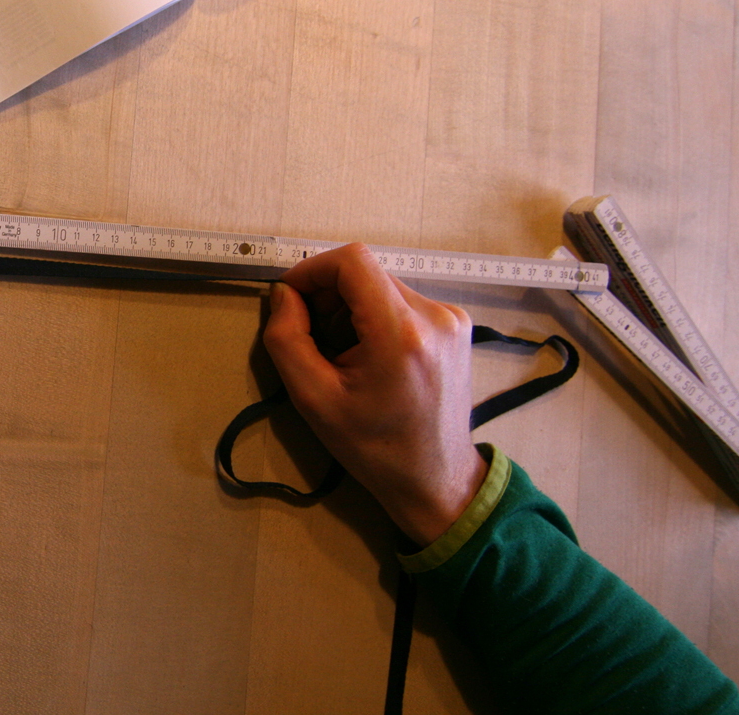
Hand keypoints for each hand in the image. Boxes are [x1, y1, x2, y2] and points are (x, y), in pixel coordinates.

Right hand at [262, 244, 485, 545]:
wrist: (436, 478)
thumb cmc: (375, 448)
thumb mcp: (314, 400)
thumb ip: (287, 339)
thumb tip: (283, 295)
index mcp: (401, 333)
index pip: (352, 261)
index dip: (312, 270)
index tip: (291, 298)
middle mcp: (434, 316)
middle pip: (365, 273)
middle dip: (328, 296)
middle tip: (312, 338)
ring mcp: (451, 318)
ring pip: (381, 285)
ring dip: (351, 308)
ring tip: (343, 354)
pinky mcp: (456, 324)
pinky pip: (401, 301)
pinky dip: (375, 317)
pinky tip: (370, 357)